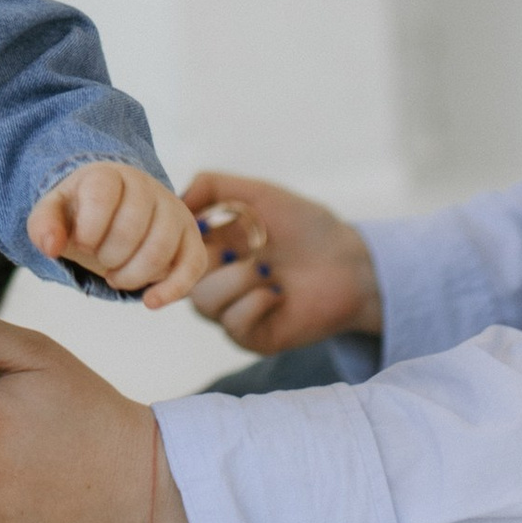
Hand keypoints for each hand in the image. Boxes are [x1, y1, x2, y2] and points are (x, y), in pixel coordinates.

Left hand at [27, 160, 208, 305]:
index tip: (81, 244)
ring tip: (116, 277)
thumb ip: (43, 225)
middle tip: (99, 261)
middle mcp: (147, 187)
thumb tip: (50, 248)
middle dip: (108, 256)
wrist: (113, 211)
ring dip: (132, 275)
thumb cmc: (82, 214)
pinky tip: (149, 301)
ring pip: (161, 248)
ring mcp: (173, 210)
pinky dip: (172, 289)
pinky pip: (194, 264)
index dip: (88, 228)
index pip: (102, 194)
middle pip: (132, 226)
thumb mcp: (54, 214)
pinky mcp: (191, 237)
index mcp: (109, 176)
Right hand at [182, 167, 382, 356]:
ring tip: (267, 269)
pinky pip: (232, 324)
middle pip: (180, 278)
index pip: (169, 251)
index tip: (206, 226)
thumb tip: (174, 198)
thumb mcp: (258, 193)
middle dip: (212, 259)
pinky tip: (278, 294)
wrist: (352, 264)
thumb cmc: (308, 227)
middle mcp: (215, 281)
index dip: (179, 241)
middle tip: (244, 247)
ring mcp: (232, 311)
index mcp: (210, 248)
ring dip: (238, 279)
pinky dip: (255, 302)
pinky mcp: (252, 337)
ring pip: (204, 303)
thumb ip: (212, 185)